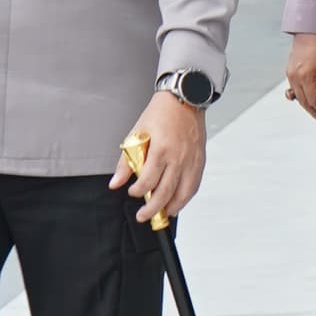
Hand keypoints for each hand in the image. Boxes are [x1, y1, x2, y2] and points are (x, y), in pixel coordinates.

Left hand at [113, 89, 205, 221]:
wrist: (184, 99)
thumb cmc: (161, 113)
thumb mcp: (136, 134)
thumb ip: (126, 162)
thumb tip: (116, 182)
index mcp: (161, 150)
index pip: (148, 181)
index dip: (137, 191)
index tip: (132, 192)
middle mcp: (178, 158)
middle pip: (165, 192)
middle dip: (152, 209)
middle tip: (143, 216)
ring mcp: (191, 160)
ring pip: (183, 193)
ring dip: (172, 207)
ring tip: (162, 214)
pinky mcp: (200, 160)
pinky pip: (194, 185)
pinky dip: (186, 197)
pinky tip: (178, 202)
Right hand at [285, 32, 315, 122]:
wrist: (312, 30)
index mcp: (306, 75)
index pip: (313, 99)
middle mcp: (295, 76)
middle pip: (303, 101)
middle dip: (313, 112)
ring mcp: (290, 74)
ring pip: (297, 96)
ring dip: (306, 105)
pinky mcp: (289, 71)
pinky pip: (293, 88)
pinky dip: (299, 95)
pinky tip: (304, 101)